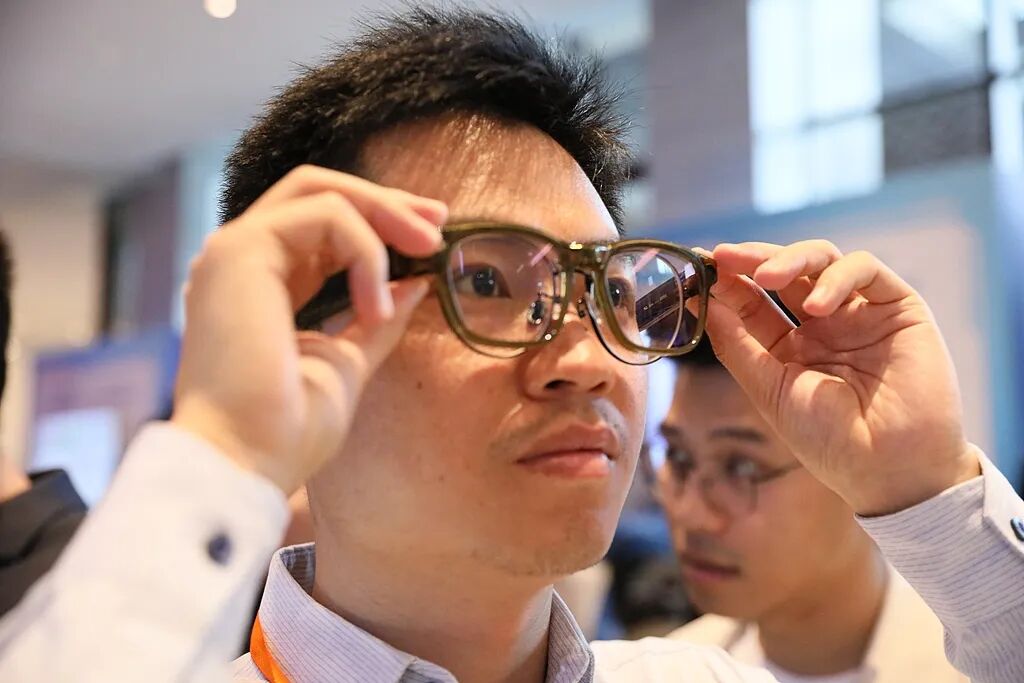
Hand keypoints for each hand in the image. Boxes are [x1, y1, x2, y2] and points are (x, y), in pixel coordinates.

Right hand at [171, 165, 446, 493]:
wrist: (246, 462)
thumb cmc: (288, 429)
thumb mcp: (349, 362)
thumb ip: (377, 319)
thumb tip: (417, 282)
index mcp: (262, 284)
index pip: (320, 223)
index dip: (378, 219)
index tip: (430, 236)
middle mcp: (243, 260)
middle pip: (317, 191)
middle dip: (385, 201)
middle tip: (439, 222)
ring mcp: (235, 251)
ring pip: (319, 191)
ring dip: (384, 215)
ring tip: (427, 252)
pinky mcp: (239, 250)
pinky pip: (323, 217)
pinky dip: (366, 251)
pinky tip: (377, 307)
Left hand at [703, 240, 979, 515]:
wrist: (891, 470)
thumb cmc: (829, 440)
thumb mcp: (770, 390)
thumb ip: (737, 346)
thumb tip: (701, 303)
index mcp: (791, 347)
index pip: (754, 301)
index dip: (728, 283)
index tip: (699, 269)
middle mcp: (825, 325)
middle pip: (785, 272)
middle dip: (752, 260)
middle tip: (724, 256)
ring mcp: (860, 314)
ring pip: (823, 259)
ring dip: (790, 259)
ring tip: (767, 278)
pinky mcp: (899, 307)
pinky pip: (866, 270)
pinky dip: (837, 277)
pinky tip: (816, 305)